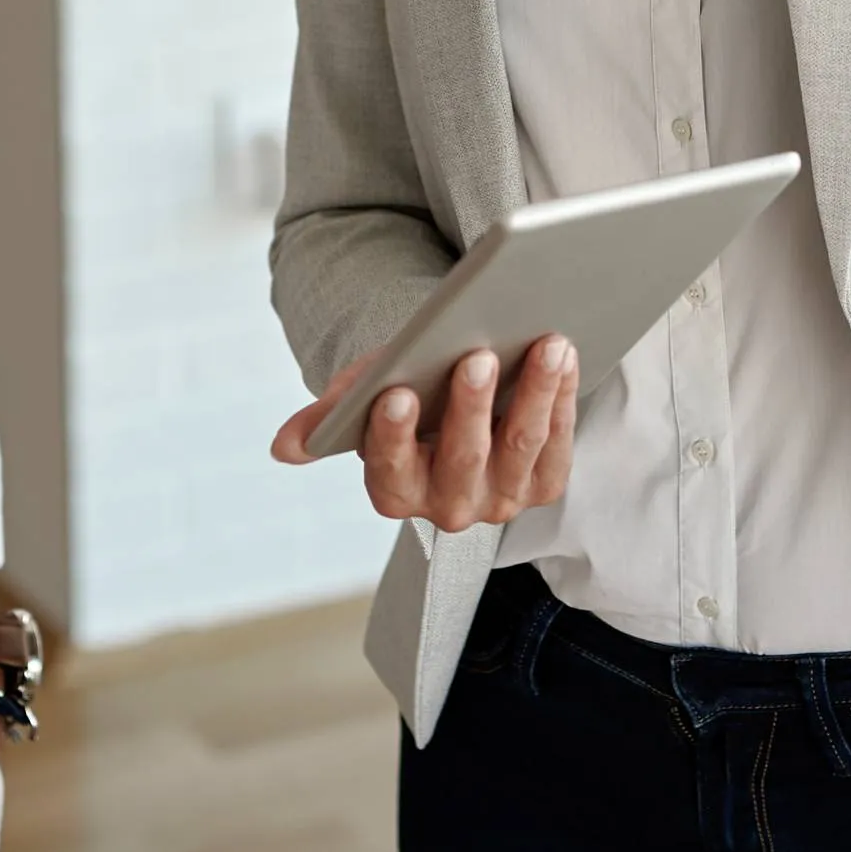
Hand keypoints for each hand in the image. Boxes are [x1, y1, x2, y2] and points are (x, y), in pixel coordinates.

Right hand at [269, 337, 579, 531]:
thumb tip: (285, 447)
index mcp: (394, 490)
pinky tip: (564, 357)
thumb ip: (327, 421)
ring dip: (532, 395)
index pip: (390, 470)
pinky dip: (562, 398)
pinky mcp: (543, 482)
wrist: (451, 405)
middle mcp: (448, 507)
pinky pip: (557, 444)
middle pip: (460, 460)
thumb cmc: (404, 394)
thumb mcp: (362, 402)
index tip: (396, 393)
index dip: (392, 435)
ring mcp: (500, 498)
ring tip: (543, 344)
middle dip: (469, 409)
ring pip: (519, 450)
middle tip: (476, 357)